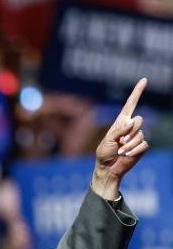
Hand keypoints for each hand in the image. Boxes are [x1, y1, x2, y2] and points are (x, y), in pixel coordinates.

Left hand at [93, 78, 148, 198]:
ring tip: (120, 151)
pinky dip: (134, 151)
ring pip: (141, 135)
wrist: (108, 168)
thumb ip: (119, 130)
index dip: (137, 92)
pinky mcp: (142, 146)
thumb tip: (131, 122)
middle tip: (121, 142)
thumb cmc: (104, 153)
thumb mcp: (107, 140)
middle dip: (130, 131)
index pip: (131, 104)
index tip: (144, 80)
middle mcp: (130, 127)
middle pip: (139, 120)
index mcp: (121, 122)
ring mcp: (137, 137)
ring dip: (129, 145)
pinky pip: (143, 145)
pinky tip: (126, 155)